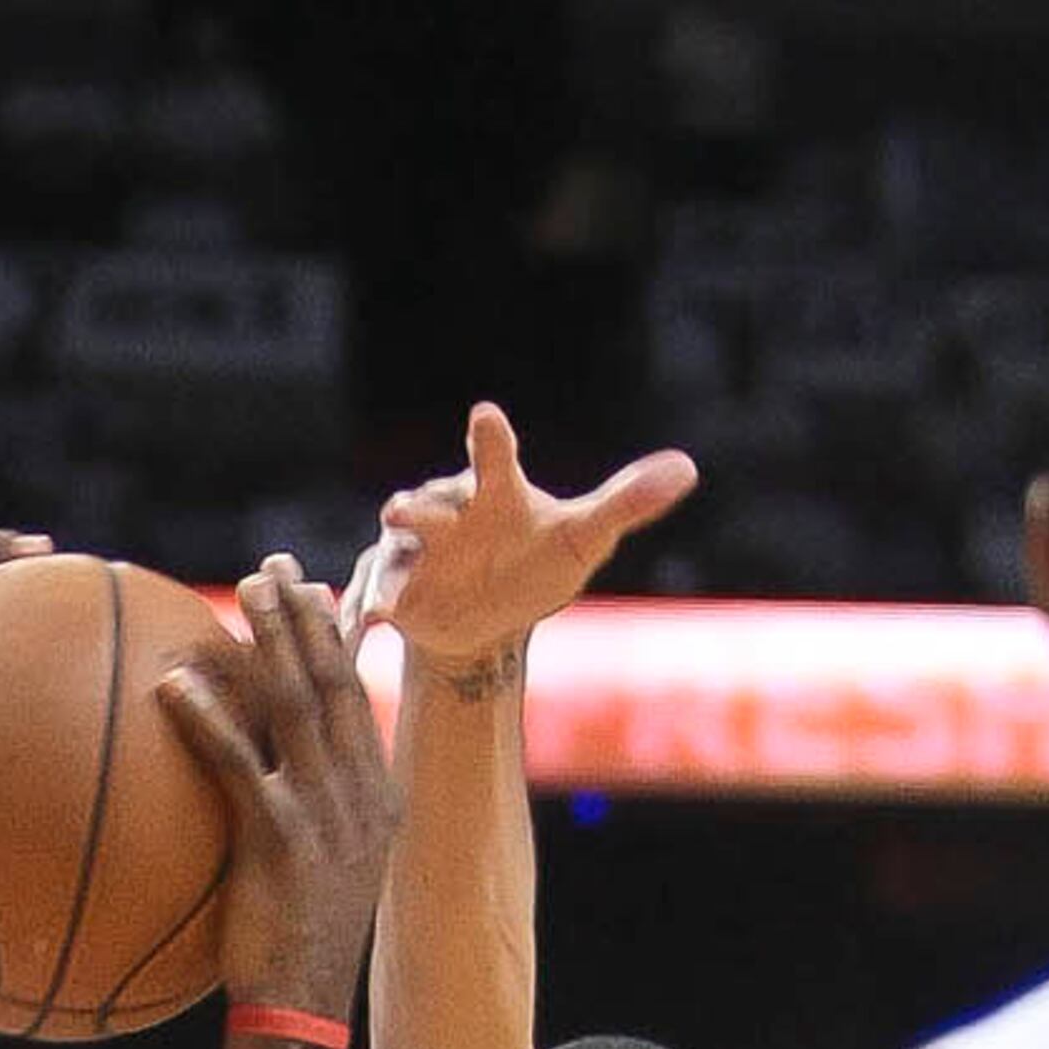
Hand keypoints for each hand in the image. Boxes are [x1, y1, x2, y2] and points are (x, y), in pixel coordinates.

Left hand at [156, 554, 396, 1017]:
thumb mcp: (319, 877)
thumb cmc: (297, 952)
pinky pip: (238, 763)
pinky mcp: (281, 840)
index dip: (335, 641)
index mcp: (378, 800)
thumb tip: (263, 782)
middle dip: (306, 618)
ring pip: (297, 705)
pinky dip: (207, 719)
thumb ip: (304, 818)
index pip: (358, 701)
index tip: (311, 593)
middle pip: (334, 684)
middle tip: (275, 569)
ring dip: (270, 641)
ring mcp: (326, 816)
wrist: (302, 1012)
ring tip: (243, 592)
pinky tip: (175, 686)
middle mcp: (362, 798)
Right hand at [351, 405, 696, 672]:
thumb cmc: (536, 561)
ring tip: (382, 594)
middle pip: (427, 504)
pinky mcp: (391, 591)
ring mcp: (413, 553)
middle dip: (414, 509)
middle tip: (400, 510)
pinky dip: (363, 616)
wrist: (490, 613)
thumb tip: (687, 469)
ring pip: (393, 553)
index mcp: (491, 491)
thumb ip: (626, 502)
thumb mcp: (585, 536)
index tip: (484, 416)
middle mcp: (446, 513)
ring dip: (385, 569)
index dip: (489, 439)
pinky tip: (361, 633)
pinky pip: (371, 601)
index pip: (493, 457)